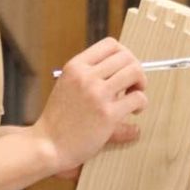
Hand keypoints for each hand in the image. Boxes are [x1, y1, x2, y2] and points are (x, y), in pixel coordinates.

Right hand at [32, 38, 147, 175]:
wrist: (48, 145)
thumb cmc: (59, 119)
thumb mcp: (68, 85)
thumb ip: (91, 74)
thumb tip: (124, 68)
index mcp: (75, 66)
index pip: (110, 44)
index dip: (124, 54)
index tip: (125, 68)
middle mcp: (86, 76)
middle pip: (126, 57)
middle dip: (135, 69)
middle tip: (133, 84)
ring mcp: (97, 94)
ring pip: (135, 72)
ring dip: (141, 83)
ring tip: (135, 96)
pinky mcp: (107, 114)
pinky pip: (138, 98)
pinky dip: (141, 103)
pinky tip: (134, 111)